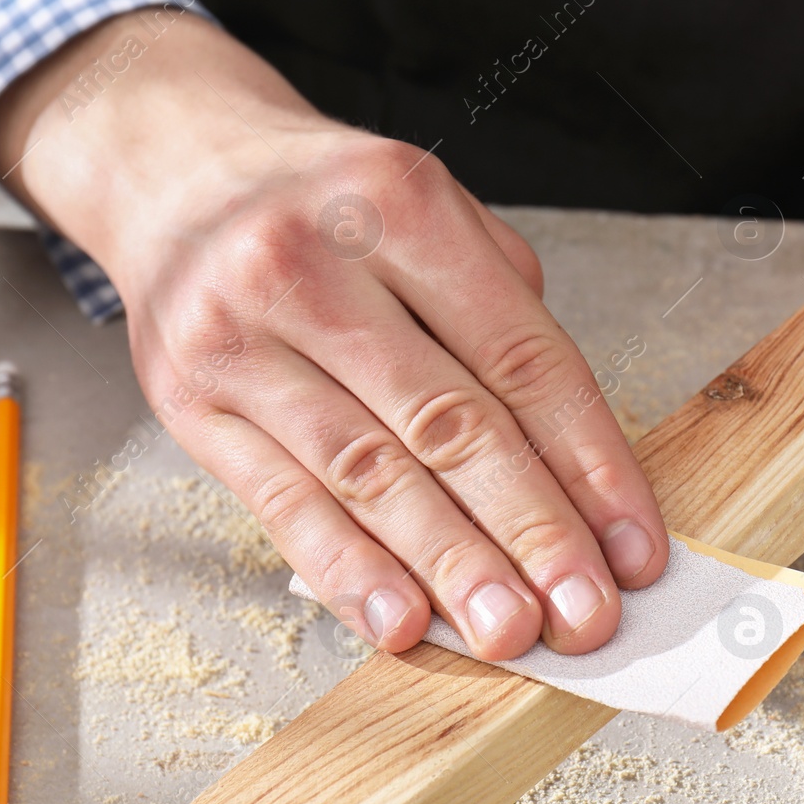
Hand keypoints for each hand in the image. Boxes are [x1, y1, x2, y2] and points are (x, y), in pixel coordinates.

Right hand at [0, 13, 667, 659]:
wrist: (171, 171)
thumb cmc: (325, 204)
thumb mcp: (426, 209)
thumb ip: (501, 310)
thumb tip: (573, 459)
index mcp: (400, 204)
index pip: (520, 356)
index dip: (589, 461)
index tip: (633, 545)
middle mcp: (312, 264)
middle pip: (449, 421)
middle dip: (531, 530)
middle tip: (585, 614)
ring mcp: (240, 336)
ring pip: (368, 473)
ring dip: (450, 564)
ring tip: (510, 632)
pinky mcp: (189, 403)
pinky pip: (283, 502)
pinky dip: (348, 569)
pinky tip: (402, 620)